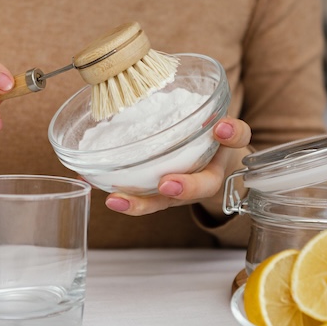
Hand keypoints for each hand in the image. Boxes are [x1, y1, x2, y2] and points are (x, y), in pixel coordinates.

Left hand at [103, 117, 251, 216]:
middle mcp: (203, 176)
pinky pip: (138, 197)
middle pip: (200, 187)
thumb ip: (226, 126)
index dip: (231, 136)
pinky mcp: (156, 193)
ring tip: (115, 200)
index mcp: (225, 152)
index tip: (220, 128)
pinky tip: (91, 183)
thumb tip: (219, 123)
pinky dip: (116, 193)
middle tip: (167, 184)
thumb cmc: (209, 140)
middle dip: (184, 187)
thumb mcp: (223, 128)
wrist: (209, 161)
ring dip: (139, 203)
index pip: (235, 142)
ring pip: (162, 201)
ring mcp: (178, 188)